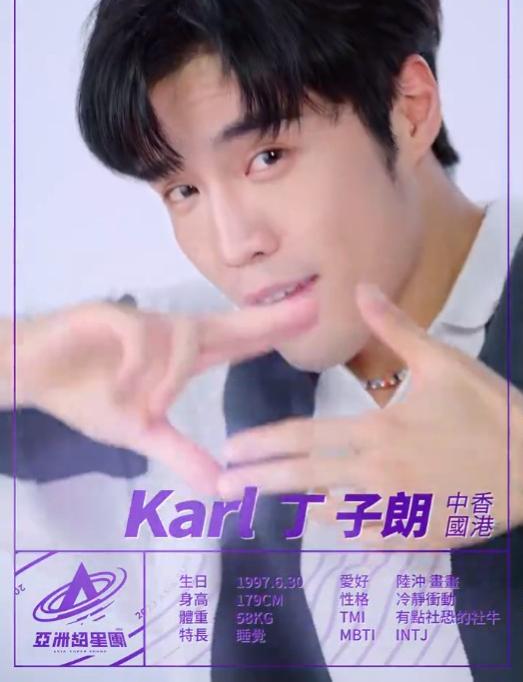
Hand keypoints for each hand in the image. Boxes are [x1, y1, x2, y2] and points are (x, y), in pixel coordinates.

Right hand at [15, 295, 317, 493]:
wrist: (35, 372)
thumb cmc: (89, 393)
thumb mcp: (139, 432)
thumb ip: (181, 455)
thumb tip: (223, 490)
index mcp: (182, 355)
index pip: (238, 340)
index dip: (275, 329)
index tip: (314, 315)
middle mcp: (170, 333)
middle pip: (228, 323)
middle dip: (268, 318)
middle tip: (312, 305)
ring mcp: (142, 322)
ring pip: (183, 337)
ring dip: (171, 376)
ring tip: (146, 409)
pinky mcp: (109, 316)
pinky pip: (139, 334)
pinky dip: (138, 366)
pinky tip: (124, 390)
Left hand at [219, 283, 522, 547]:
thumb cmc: (487, 410)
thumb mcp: (441, 361)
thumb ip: (393, 328)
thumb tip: (361, 287)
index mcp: (379, 432)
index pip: (307, 438)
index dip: (264, 444)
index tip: (231, 449)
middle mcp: (378, 476)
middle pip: (306, 479)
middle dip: (260, 481)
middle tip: (223, 485)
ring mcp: (396, 512)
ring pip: (331, 514)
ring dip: (296, 507)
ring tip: (264, 506)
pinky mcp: (416, 537)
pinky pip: (367, 537)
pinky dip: (344, 529)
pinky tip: (326, 526)